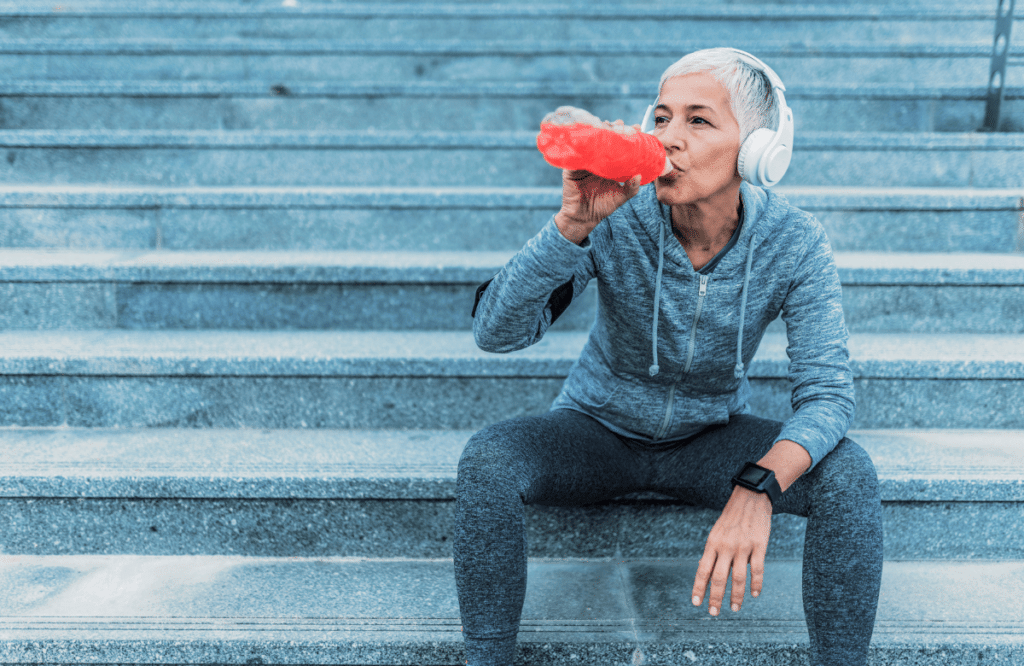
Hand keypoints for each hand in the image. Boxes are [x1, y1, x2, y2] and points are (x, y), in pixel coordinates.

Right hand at [553, 119, 644, 243]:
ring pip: (591, 142)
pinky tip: (589, 137)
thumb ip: (631, 188)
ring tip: (609, 125)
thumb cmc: (602, 207)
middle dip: (613, 128)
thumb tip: (639, 176)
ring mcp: (584, 161)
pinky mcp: (571, 166)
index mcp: (608, 164)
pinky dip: (582, 144)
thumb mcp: (620, 197)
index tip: (636, 128)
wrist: (583, 217)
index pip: (618, 145)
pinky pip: (576, 153)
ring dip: (599, 131)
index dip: (626, 134)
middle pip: (604, 138)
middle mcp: (596, 159)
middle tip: (622, 124)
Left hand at [691, 486, 771, 615]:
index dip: (699, 588)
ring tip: (734, 608)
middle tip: (714, 613)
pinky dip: (756, 584)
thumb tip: (707, 574)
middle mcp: (726, 546)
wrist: (750, 497)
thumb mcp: (716, 532)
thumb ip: (713, 552)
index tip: (696, 603)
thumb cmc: (731, 517)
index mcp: (712, 543)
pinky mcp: (759, 545)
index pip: (703, 570)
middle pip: (719, 578)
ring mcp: (743, 547)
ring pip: (738, 578)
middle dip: (715, 598)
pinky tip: (755, 594)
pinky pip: (757, 569)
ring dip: (736, 596)